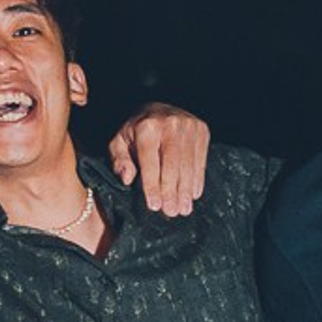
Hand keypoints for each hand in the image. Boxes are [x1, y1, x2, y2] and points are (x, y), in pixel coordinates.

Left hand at [107, 103, 209, 217]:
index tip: (155, 206)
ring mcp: (189, 126)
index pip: (151, 163)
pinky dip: (197, 179)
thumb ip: (119, 161)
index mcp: (147, 128)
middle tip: (172, 212)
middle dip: (172, 192)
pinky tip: (194, 194)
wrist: (158, 109)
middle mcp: (171, 125)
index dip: (152, 186)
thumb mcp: (118, 142)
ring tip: (184, 209)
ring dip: (186, 190)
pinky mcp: (202, 130)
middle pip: (173, 166)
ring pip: (188, 165)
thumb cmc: (134, 131)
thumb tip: (127, 179)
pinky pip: (201, 159)